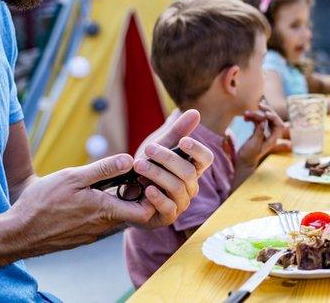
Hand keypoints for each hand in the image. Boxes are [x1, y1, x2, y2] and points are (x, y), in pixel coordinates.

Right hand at [0, 111, 213, 259]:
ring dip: (121, 204)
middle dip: (139, 197)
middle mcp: (104, 227)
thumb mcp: (72, 178)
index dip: (153, 196)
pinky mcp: (84, 237)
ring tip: (114, 185)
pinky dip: (107, 212)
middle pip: (135, 214)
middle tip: (132, 179)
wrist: (17, 232)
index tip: (147, 179)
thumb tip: (129, 159)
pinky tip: (96, 198)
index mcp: (105, 211)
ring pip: (119, 219)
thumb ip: (103, 169)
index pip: (146, 211)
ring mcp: (94, 234)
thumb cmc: (42, 204)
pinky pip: (104, 224)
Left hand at [131, 109, 214, 227]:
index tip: (183, 141)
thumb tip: (196, 112)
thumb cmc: (146, 169)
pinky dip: (158, 197)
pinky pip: (168, 207)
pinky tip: (146, 189)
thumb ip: (176, 132)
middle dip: (168, 159)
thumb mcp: (159, 148)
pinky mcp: (168, 216)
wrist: (123, 195)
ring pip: (177, 187)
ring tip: (139, 166)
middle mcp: (191, 186)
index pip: (206, 159)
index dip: (197, 150)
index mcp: (192, 168)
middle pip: (189, 172)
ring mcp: (181, 202)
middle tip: (148, 149)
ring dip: (158, 174)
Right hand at [238, 102, 290, 168]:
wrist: (242, 161)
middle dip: (267, 111)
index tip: (265, 114)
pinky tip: (246, 115)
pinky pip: (258, 119)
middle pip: (273, 118)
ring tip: (246, 113)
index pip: (279, 125)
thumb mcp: (254, 144)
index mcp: (273, 138)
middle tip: (259, 105)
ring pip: (265, 118)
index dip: (274, 117)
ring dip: (257, 113)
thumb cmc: (249, 155)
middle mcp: (271, 133)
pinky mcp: (257, 129)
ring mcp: (264, 131)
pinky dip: (253, 116)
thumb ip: (259, 132)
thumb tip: (263, 121)